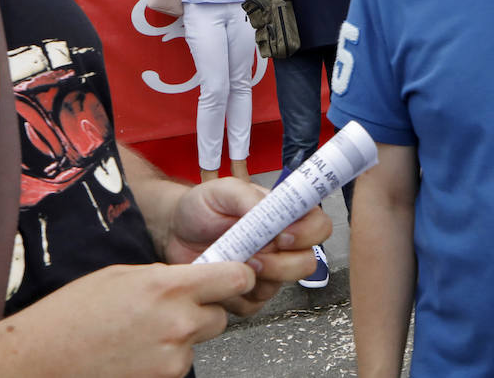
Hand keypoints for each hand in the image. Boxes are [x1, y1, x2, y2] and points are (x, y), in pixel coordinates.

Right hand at [0, 261, 253, 376]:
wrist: (43, 357)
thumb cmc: (75, 311)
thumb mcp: (124, 274)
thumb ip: (166, 276)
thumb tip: (195, 278)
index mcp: (169, 286)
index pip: (236, 277)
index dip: (240, 275)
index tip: (236, 274)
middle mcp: (178, 322)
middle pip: (221, 313)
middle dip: (203, 309)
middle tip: (170, 308)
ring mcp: (173, 357)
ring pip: (198, 340)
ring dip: (182, 335)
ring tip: (142, 331)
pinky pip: (180, 363)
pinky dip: (165, 357)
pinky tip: (136, 350)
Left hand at [163, 178, 332, 316]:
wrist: (175, 228)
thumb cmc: (202, 206)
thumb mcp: (224, 189)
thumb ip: (248, 196)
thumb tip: (269, 209)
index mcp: (284, 217)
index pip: (319, 226)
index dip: (308, 233)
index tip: (283, 235)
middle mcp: (282, 246)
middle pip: (307, 263)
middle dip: (283, 263)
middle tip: (256, 256)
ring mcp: (267, 272)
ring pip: (281, 287)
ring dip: (258, 279)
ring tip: (234, 262)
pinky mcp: (247, 293)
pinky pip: (254, 305)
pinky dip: (236, 294)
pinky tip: (221, 276)